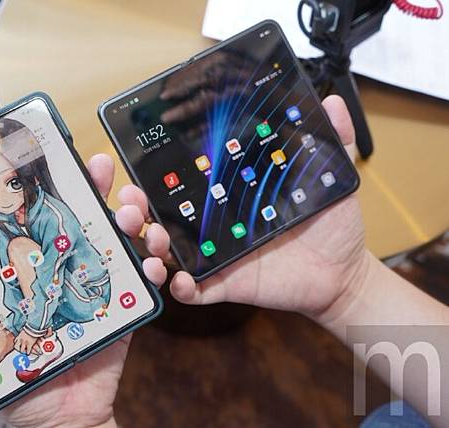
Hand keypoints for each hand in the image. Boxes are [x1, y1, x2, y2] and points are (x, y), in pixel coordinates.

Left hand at [0, 154, 167, 427]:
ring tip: (133, 219)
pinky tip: (150, 264)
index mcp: (39, 273)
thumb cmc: (20, 384)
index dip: (64, 189)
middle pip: (96, 220)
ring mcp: (100, 286)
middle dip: (109, 192)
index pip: (53, 220)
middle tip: (109, 177)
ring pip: (125, 241)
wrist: (62, 418)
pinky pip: (144, 282)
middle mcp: (72, 272)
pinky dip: (151, 266)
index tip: (72, 163)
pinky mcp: (125, 309)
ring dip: (134, 221)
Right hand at [116, 95, 366, 323]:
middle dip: (135, 209)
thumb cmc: (331, 225)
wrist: (344, 272)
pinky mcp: (226, 283)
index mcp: (228, 195)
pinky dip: (182, 289)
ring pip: (168, 253)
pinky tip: (181, 281)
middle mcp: (214, 224)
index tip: (135, 163)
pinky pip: (196, 290)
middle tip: (131, 201)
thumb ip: (331, 140)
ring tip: (154, 237)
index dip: (153, 175)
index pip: (182, 183)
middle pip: (161, 216)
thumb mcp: (330, 178)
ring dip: (150, 246)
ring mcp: (217, 255)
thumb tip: (333, 101)